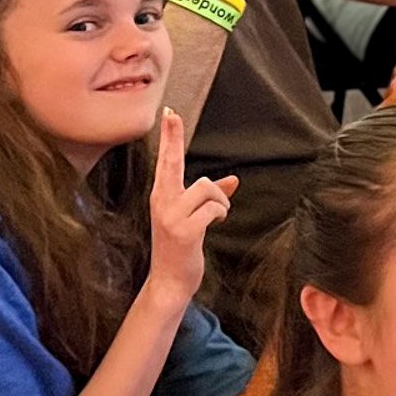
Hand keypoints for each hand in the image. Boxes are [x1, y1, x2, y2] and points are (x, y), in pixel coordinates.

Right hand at [146, 108, 234, 305]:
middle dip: (176, 142)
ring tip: (216, 215)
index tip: (169, 112)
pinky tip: (216, 223)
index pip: (165, 161)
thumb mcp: (193, 219)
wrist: (169, 282)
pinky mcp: (184, 231)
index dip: (169, 137)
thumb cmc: (181, 248)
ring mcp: (171, 216)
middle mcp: (162, 202)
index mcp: (162, 196)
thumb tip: (233, 181)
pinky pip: (213, 208)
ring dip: (220, 201)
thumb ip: (211, 199)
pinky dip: (221, 213)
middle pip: (174, 163)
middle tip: (172, 115)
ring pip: (206, 188)